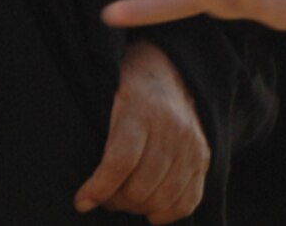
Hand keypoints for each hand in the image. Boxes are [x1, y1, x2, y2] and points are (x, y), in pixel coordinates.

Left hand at [75, 41, 209, 222]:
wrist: (171, 74)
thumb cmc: (131, 95)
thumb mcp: (109, 104)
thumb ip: (103, 146)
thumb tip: (86, 199)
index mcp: (142, 111)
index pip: (122, 161)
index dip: (100, 187)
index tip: (82, 201)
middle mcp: (172, 128)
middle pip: (140, 186)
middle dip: (115, 200)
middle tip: (105, 195)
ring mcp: (191, 145)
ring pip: (162, 198)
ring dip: (137, 207)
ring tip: (125, 197)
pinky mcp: (203, 158)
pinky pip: (188, 201)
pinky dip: (166, 212)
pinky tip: (151, 207)